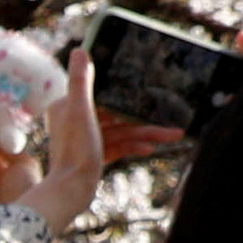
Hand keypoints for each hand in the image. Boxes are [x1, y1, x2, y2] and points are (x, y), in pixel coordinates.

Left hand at [31, 43, 194, 231]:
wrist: (71, 192)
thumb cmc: (75, 150)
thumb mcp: (80, 110)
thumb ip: (80, 81)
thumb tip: (79, 50)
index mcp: (68, 106)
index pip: (101, 91)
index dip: (125, 88)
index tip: (148, 84)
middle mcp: (75, 121)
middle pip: (116, 113)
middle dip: (144, 116)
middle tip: (172, 116)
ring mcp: (85, 140)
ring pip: (121, 131)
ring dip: (146, 133)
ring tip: (174, 135)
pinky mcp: (93, 157)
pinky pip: (118, 146)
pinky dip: (134, 146)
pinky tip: (151, 148)